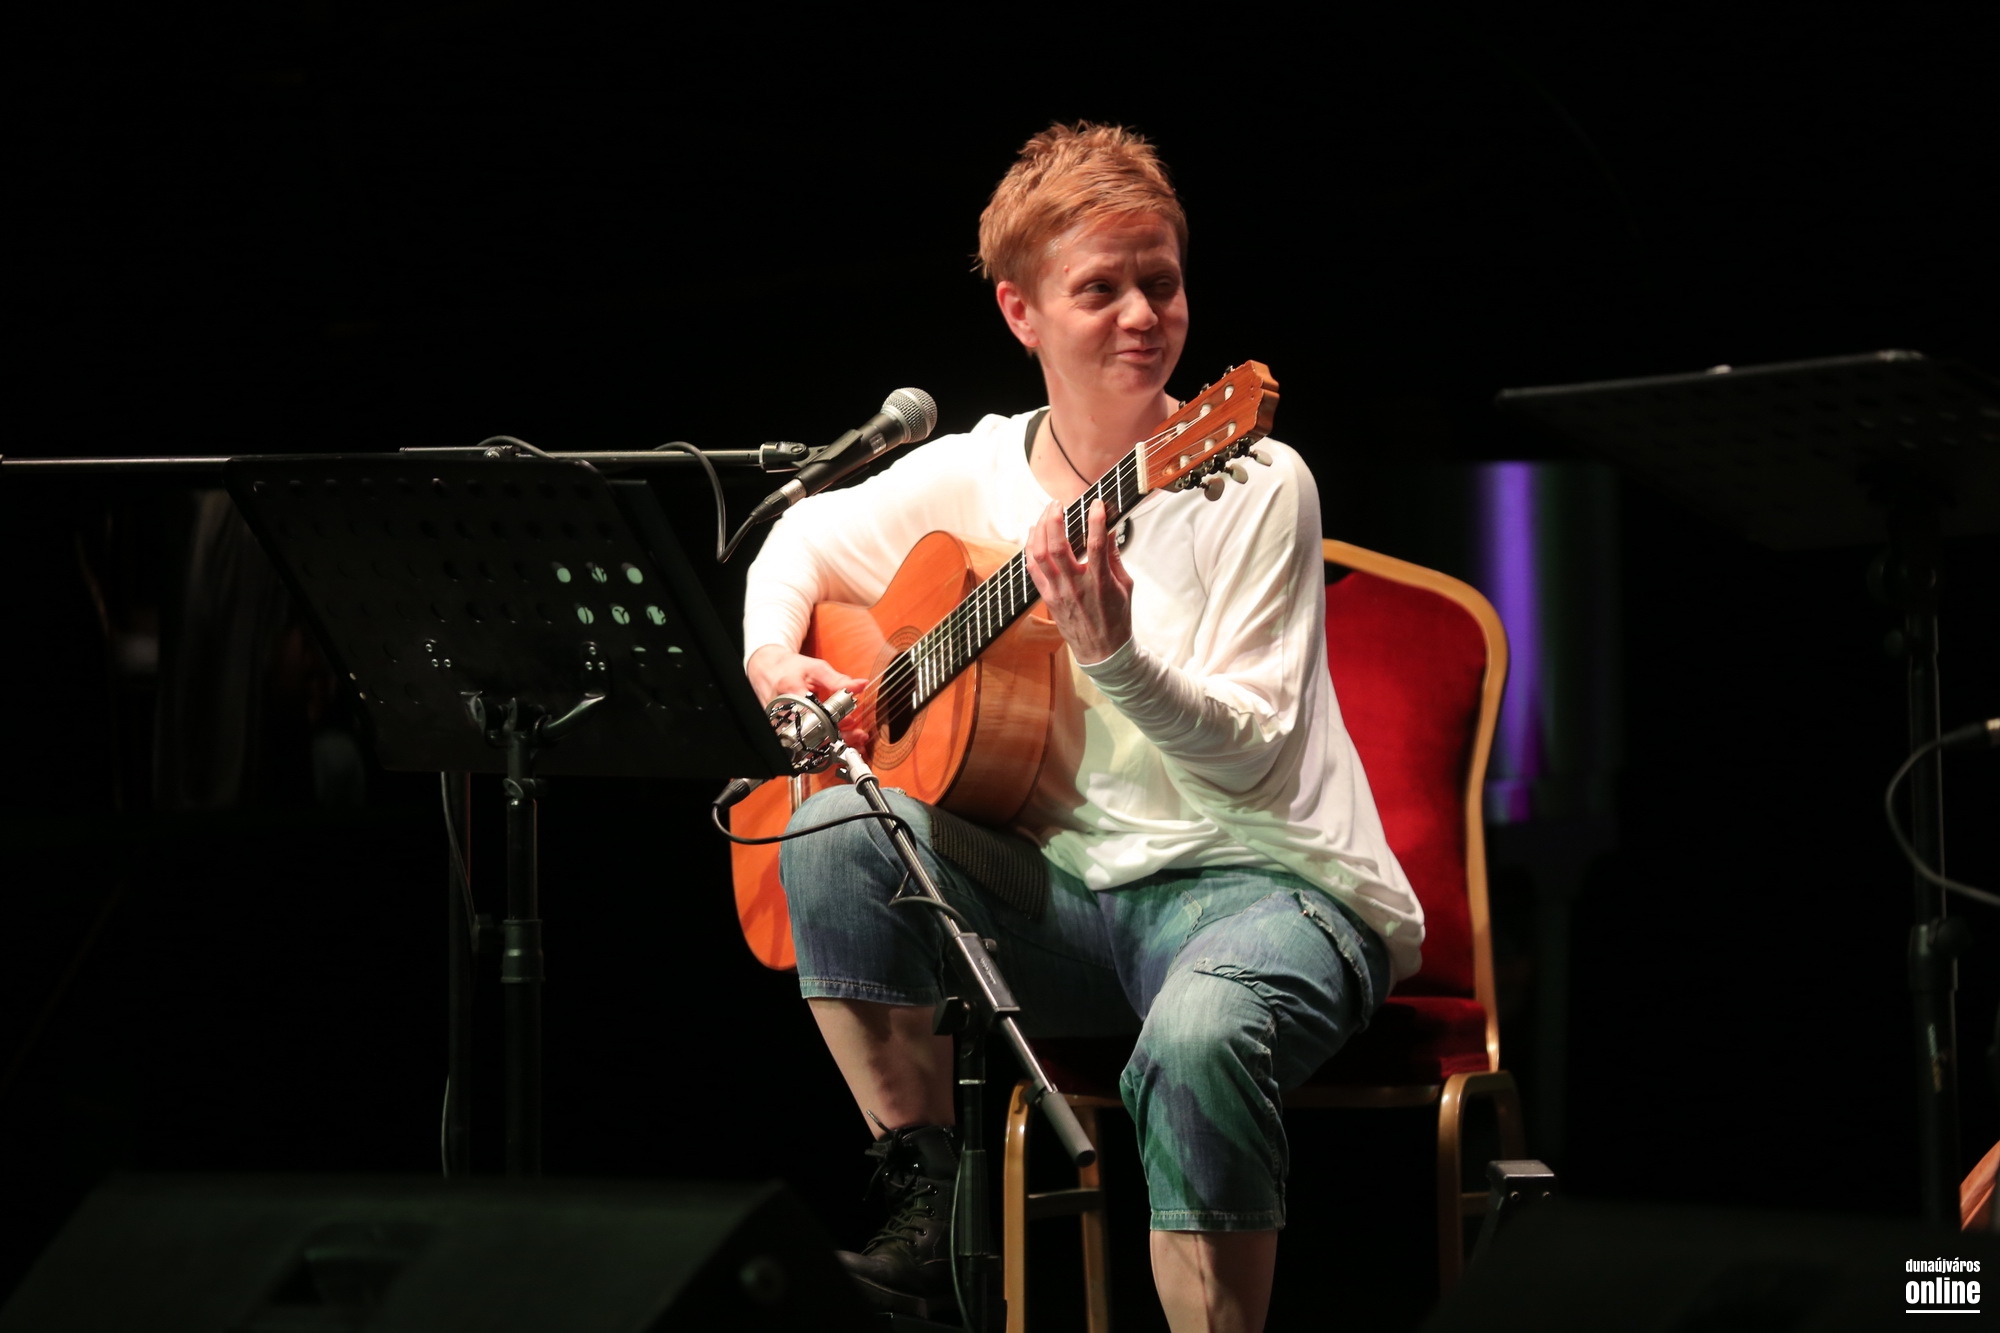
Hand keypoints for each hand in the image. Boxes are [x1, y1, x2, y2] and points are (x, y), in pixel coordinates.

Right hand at [745, 645, 871, 750]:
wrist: (766, 670)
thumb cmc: (790, 668)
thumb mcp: (815, 668)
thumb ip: (837, 679)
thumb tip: (860, 685)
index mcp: (791, 691)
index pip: (813, 712)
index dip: (833, 720)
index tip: (851, 720)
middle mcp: (782, 711)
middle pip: (810, 733)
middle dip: (837, 737)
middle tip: (858, 736)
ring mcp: (779, 724)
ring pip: (806, 743)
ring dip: (831, 745)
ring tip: (853, 741)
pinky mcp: (779, 731)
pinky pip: (802, 743)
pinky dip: (821, 746)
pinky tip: (836, 744)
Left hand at [1025, 498, 1131, 664]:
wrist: (1102, 650)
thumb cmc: (1116, 618)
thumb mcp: (1125, 586)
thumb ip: (1114, 557)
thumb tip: (1110, 530)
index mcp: (1100, 582)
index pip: (1096, 546)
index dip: (1095, 521)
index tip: (1096, 503)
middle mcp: (1075, 586)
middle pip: (1057, 547)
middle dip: (1054, 520)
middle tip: (1057, 504)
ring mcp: (1058, 592)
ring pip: (1039, 556)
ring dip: (1039, 530)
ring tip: (1044, 514)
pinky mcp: (1048, 598)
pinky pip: (1032, 570)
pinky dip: (1030, 549)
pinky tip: (1033, 535)